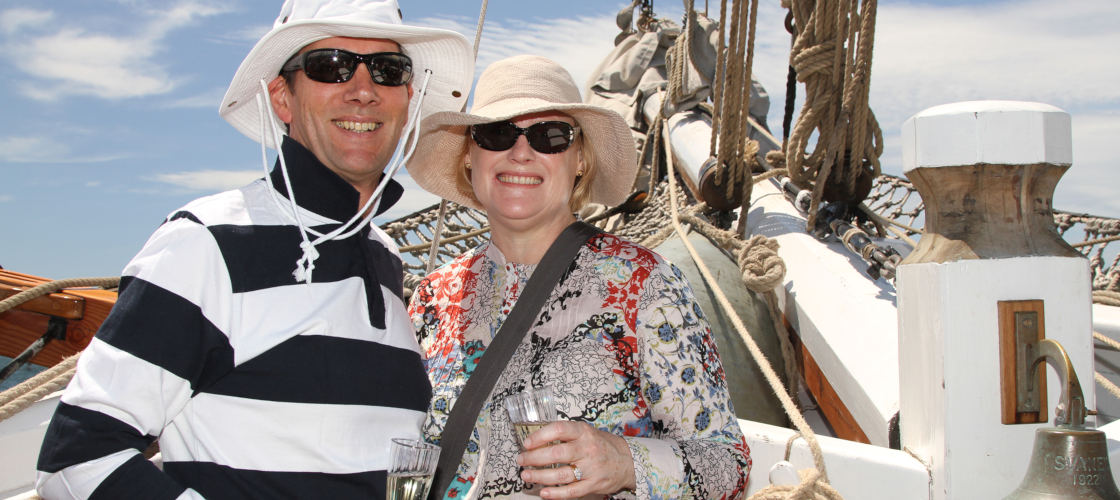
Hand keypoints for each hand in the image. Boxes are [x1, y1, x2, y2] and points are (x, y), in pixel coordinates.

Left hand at [516, 421, 635, 498]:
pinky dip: (555, 494)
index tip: (526, 443)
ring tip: (526, 475)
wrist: (628, 461)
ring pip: (560, 474)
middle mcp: (587, 449)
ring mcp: (591, 468)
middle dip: (534, 458)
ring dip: (539, 476)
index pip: (558, 430)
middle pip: (556, 454)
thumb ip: (566, 435)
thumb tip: (537, 439)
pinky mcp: (593, 484)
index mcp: (584, 432)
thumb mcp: (587, 432)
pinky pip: (571, 491)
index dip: (539, 436)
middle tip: (521, 460)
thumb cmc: (603, 445)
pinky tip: (543, 492)